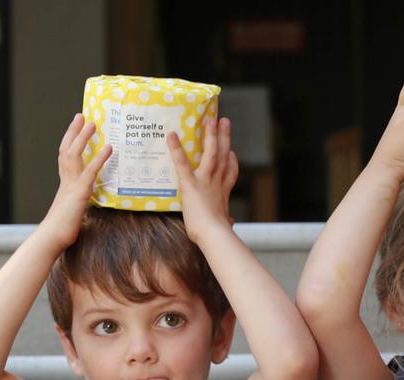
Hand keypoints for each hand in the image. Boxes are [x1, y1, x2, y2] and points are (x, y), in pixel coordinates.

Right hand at [41, 114, 111, 251]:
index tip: (76, 126)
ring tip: (93, 123)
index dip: (71, 140)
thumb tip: (94, 194)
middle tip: (82, 116)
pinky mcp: (80, 194)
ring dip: (84, 138)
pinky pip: (90, 172)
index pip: (67, 156)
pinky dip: (99, 159)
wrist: (54, 238)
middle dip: (75, 132)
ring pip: (75, 156)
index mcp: (66, 183)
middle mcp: (67, 180)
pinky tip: (109, 149)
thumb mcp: (77, 208)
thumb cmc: (66, 227)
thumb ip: (84, 198)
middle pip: (68, 149)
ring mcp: (72, 185)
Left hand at [166, 117, 238, 242]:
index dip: (231, 162)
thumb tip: (231, 224)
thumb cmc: (216, 234)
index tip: (232, 153)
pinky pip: (182, 164)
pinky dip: (176, 150)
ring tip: (210, 119)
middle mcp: (217, 183)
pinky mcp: (191, 184)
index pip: (230, 174)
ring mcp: (205, 181)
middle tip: (224, 121)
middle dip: (224, 137)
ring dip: (210, 135)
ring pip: (211, 153)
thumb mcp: (224, 225)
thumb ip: (226, 221)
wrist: (214, 234)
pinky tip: (171, 136)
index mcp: (223, 193)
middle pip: (223, 155)